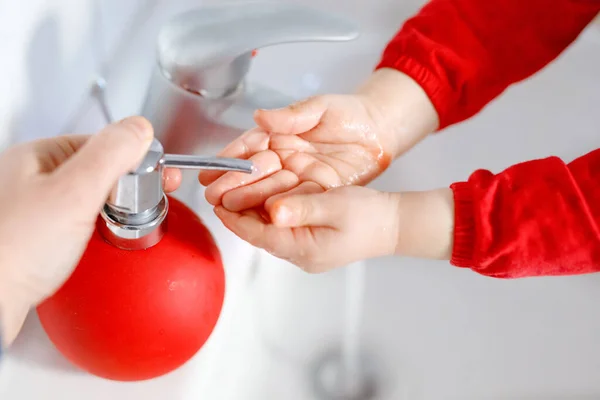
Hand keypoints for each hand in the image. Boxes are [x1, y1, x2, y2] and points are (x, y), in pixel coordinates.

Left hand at [0, 117, 179, 347]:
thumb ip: (110, 155)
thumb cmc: (11, 252)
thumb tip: (139, 128)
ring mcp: (34, 211)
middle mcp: (32, 180)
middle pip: (98, 171)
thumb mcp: (74, 193)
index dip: (135, 158)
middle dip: (128, 186)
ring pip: (91, 199)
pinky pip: (80, 225)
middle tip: (146, 203)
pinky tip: (104, 243)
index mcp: (35, 158)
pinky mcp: (37, 240)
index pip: (101, 143)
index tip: (159, 176)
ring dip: (115, 210)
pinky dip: (99, 232)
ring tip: (126, 224)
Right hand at [198, 68, 438, 211]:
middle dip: (231, 182)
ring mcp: (299, 176)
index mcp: (280, 135)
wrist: (380, 131)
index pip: (249, 148)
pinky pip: (293, 200)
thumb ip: (292, 115)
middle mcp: (285, 158)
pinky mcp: (316, 191)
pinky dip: (275, 207)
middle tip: (212, 193)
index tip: (211, 168)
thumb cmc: (350, 113)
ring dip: (247, 197)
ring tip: (225, 206)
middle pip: (254, 172)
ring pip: (269, 188)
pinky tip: (258, 214)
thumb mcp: (320, 106)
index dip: (229, 158)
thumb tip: (261, 117)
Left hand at [213, 184, 400, 271]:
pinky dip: (271, 214)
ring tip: (237, 194)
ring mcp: (306, 251)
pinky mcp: (312, 243)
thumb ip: (303, 208)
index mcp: (304, 249)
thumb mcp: (335, 206)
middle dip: (240, 215)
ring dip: (254, 214)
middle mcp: (301, 255)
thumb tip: (273, 211)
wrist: (393, 225)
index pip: (258, 235)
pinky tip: (265, 199)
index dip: (235, 220)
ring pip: (270, 231)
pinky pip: (283, 229)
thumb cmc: (369, 216)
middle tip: (221, 195)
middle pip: (260, 234)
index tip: (217, 204)